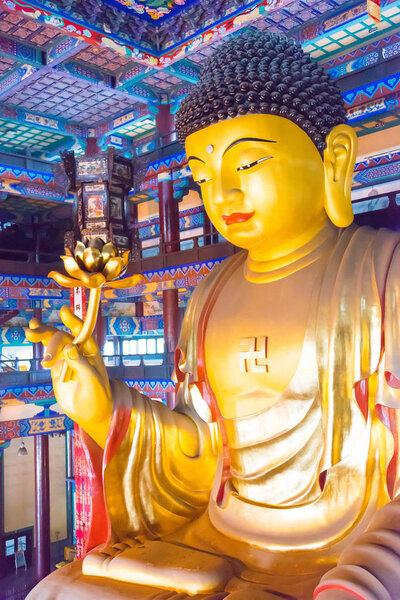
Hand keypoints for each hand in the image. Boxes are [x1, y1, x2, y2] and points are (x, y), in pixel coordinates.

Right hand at [26, 305, 111, 447]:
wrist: (90, 412)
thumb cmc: (98, 396)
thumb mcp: (93, 382)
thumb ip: (82, 365)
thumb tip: (69, 347)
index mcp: (91, 352)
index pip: (83, 333)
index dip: (74, 321)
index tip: (63, 311)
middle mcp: (78, 352)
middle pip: (63, 338)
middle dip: (50, 338)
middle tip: (38, 342)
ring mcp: (67, 358)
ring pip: (53, 342)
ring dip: (42, 335)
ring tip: (29, 332)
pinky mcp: (57, 366)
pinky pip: (48, 353)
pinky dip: (40, 344)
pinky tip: (31, 334)